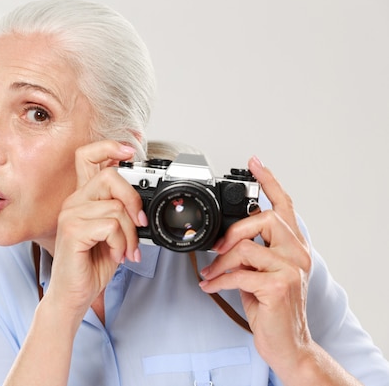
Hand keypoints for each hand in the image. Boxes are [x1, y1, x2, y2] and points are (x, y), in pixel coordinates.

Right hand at [45, 140, 146, 317]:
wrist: (75, 294)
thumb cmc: (92, 264)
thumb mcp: (113, 233)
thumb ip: (121, 212)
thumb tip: (140, 202)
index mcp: (83, 198)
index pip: (87, 157)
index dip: (108, 146)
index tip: (128, 150)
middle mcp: (73, 202)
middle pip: (110, 177)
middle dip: (132, 199)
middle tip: (138, 223)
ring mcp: (70, 215)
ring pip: (115, 208)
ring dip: (129, 234)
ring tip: (123, 249)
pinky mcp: (72, 231)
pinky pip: (110, 226)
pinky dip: (120, 243)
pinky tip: (114, 254)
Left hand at [199, 156, 312, 373]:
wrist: (287, 345)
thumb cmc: (272, 308)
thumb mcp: (262, 274)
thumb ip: (253, 252)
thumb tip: (224, 239)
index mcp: (294, 246)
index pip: (285, 205)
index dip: (269, 181)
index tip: (255, 163)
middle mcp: (298, 253)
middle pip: (262, 219)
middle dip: (232, 233)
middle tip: (217, 249)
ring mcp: (291, 269)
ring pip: (246, 247)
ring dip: (221, 263)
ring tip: (211, 275)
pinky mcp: (279, 286)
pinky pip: (239, 274)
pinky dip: (218, 281)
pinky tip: (211, 287)